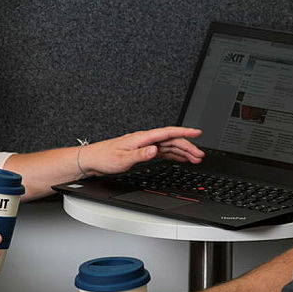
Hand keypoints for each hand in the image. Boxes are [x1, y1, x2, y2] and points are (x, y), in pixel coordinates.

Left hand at [79, 126, 203, 175]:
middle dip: (187, 146)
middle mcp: (144, 139)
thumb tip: (155, 150)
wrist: (92, 160)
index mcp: (142, 138)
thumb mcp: (123, 159)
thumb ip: (140, 155)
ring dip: (182, 152)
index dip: (184, 132)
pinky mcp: (142, 151)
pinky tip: (179, 159)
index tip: (197, 132)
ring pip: (168, 146)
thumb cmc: (104, 158)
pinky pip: (162, 152)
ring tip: (194, 158)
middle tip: (200, 155)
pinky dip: (173, 155)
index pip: (167, 133)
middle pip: (171, 140)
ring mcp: (144, 145)